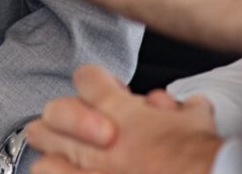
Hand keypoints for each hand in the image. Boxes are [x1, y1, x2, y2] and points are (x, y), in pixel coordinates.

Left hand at [25, 65, 220, 173]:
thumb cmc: (198, 159)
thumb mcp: (194, 119)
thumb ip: (174, 106)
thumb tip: (164, 104)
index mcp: (117, 108)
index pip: (84, 77)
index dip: (95, 82)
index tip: (107, 93)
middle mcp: (94, 137)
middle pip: (53, 112)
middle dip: (62, 118)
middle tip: (74, 127)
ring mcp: (87, 169)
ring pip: (42, 152)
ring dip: (53, 155)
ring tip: (66, 160)